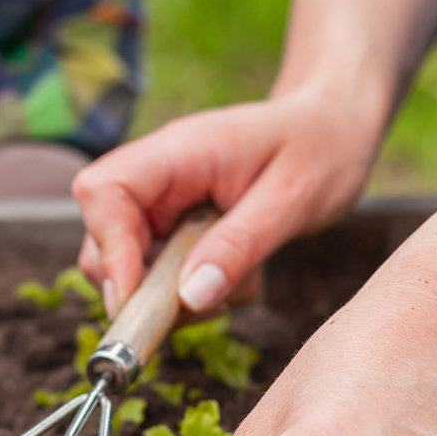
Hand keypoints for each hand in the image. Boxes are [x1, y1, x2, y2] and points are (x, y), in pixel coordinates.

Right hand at [72, 89, 377, 317]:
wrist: (334, 127)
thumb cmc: (319, 148)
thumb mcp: (293, 200)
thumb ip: (240, 246)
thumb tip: (188, 298)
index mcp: (178, 151)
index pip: (104, 192)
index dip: (109, 251)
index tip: (136, 302)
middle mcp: (158, 175)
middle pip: (102, 237)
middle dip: (139, 286)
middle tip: (198, 307)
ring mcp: (164, 201)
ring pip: (129, 264)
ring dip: (172, 295)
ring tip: (236, 283)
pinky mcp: (176, 226)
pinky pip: (161, 272)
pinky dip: (193, 292)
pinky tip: (239, 276)